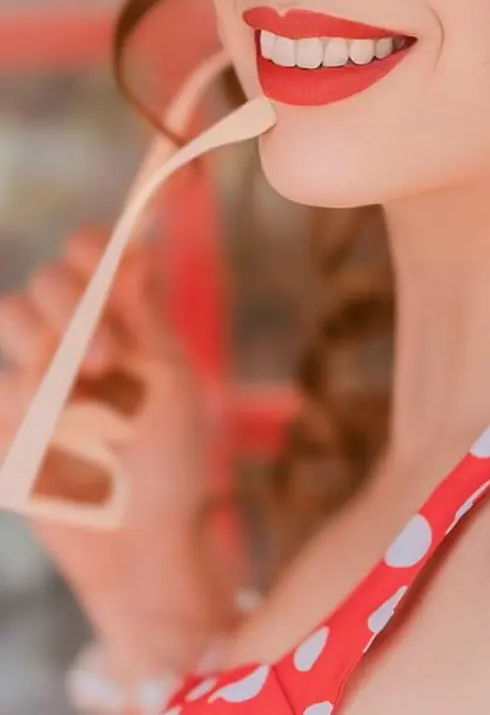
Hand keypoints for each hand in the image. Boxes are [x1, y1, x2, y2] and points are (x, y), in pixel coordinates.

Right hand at [0, 226, 238, 677]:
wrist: (142, 543)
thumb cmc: (172, 459)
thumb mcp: (171, 382)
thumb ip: (145, 318)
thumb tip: (140, 248)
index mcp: (120, 317)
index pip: (89, 252)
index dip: (93, 250)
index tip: (112, 274)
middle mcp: (73, 337)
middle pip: (45, 281)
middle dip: (74, 310)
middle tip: (107, 362)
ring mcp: (34, 377)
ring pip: (9, 319)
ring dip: (46, 350)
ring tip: (80, 399)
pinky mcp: (6, 421)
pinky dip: (21, 396)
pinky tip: (54, 427)